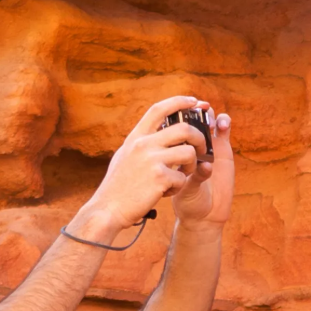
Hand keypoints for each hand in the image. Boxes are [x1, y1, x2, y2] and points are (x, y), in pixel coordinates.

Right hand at [87, 96, 209, 229]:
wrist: (108, 209)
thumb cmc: (117, 186)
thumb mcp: (125, 156)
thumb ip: (142, 143)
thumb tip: (160, 130)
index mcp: (135, 137)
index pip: (159, 109)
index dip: (180, 101)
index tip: (195, 102)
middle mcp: (143, 144)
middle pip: (184, 128)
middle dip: (200, 138)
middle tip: (202, 148)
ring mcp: (151, 160)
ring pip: (189, 153)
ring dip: (192, 165)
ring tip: (182, 175)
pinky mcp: (159, 178)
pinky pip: (182, 178)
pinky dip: (178, 187)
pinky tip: (165, 192)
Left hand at [173, 110, 232, 228]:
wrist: (203, 215)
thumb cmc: (186, 202)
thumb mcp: (182, 188)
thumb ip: (191, 175)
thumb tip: (202, 165)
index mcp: (173, 149)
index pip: (172, 123)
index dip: (174, 112)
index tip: (174, 110)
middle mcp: (189, 144)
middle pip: (191, 118)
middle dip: (193, 112)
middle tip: (195, 113)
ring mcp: (207, 145)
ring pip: (208, 121)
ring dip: (209, 115)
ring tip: (209, 122)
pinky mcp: (223, 150)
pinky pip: (224, 131)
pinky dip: (224, 124)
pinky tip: (222, 125)